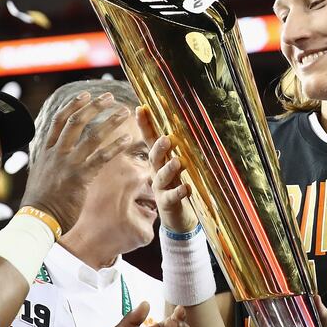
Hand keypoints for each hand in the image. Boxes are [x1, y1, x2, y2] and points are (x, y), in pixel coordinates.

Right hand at [21, 91, 131, 232]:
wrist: (37, 219)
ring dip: (110, 121)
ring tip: (124, 112)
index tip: (86, 95)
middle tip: (109, 97)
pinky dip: (116, 147)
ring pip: (92, 135)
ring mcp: (68, 164)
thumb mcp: (41, 174)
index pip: (59, 120)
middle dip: (94, 106)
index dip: (74, 105)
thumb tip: (57, 155)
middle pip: (76, 121)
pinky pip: (101, 158)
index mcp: (46, 150)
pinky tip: (127, 140)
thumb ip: (51, 161)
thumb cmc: (40, 201)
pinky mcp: (80, 178)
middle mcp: (56, 153)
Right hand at [135, 106, 196, 232]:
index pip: (149, 139)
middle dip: (158, 148)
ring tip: (178, 162)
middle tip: (166, 139)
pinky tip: (186, 187)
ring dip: (169, 169)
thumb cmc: (175, 186)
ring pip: (161, 177)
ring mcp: (161, 188)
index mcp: (158, 160)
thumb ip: (174, 149)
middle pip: (155, 157)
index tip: (141, 108)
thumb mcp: (173, 166)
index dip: (144, 125)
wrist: (176, 218)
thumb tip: (175, 122)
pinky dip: (179, 191)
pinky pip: (172, 197)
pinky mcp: (167, 203)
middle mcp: (156, 172)